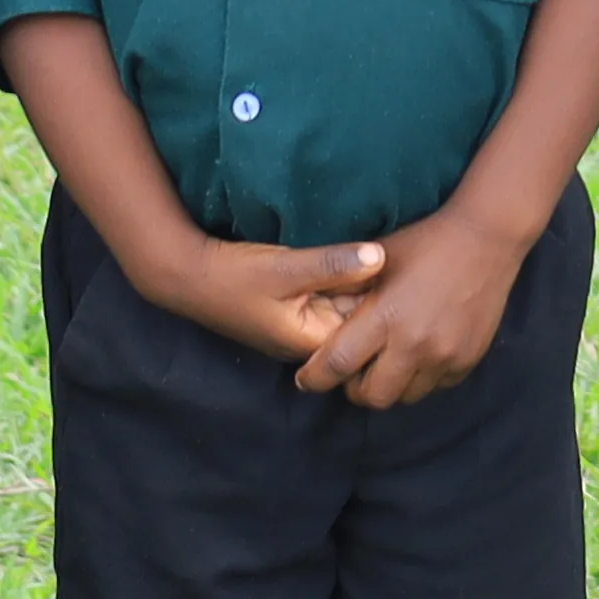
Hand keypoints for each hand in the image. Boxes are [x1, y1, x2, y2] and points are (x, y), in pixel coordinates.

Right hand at [141, 229, 386, 370]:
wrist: (189, 275)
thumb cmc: (234, 277)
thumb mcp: (285, 268)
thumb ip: (332, 263)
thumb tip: (381, 256)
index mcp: (311, 342)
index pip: (366, 335)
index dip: (389, 308)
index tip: (409, 280)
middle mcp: (311, 341)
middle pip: (359, 325)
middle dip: (380, 298)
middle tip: (409, 267)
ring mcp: (303, 327)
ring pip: (345, 309)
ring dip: (363, 288)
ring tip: (395, 260)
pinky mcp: (297, 310)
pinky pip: (331, 299)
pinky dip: (345, 283)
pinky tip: (361, 260)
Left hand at [302, 204, 533, 409]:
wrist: (487, 237)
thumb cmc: (425, 242)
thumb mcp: (376, 259)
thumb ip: (346, 290)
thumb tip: (313, 313)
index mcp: (385, 316)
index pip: (337, 364)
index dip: (315, 378)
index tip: (306, 379)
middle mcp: (415, 344)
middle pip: (372, 397)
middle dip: (356, 388)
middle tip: (355, 370)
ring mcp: (445, 356)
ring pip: (405, 397)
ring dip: (392, 384)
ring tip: (390, 360)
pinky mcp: (468, 360)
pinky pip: (435, 387)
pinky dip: (422, 377)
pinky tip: (422, 352)